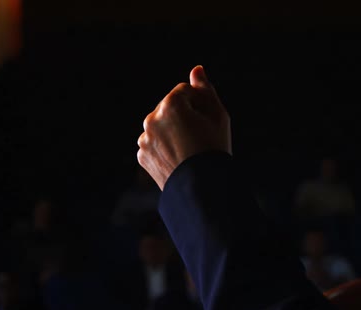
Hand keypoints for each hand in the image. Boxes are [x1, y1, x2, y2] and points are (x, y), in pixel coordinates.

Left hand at [137, 65, 231, 189]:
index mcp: (171, 104)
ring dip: (172, 131)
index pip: (185, 91)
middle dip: (183, 117)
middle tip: (199, 138)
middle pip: (170, 107)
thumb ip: (205, 90)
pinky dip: (164, 148)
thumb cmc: (215, 149)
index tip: (207, 123)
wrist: (203, 189)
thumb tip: (196, 69)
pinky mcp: (142, 155)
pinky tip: (178, 159)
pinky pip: (154, 143)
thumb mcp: (218, 116)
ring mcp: (144, 138)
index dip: (200, 105)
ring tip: (188, 150)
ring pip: (160, 125)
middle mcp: (152, 118)